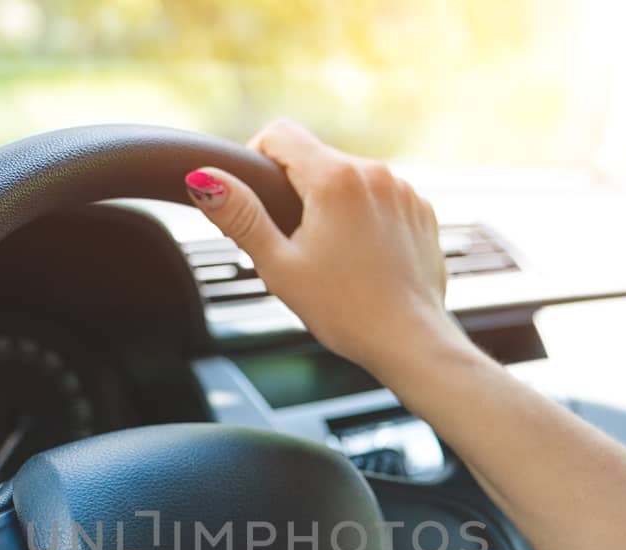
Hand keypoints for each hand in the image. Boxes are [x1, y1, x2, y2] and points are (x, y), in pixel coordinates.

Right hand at [185, 119, 463, 377]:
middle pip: (316, 159)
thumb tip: (204, 178)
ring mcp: (403, 190)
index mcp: (335, 179)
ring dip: (333, 204)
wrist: (410, 340)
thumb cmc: (344, 310)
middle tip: (294, 244)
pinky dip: (366, 217)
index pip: (280, 134)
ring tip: (332, 256)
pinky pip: (381, 198)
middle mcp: (374, 172)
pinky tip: (363, 258)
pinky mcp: (421, 210)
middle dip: (297, 191)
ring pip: (350, 179)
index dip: (257, 158)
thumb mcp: (280, 266)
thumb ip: (241, 217)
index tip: (258, 198)